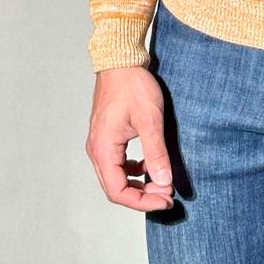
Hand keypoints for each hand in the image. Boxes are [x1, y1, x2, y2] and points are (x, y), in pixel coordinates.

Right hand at [85, 66, 174, 211]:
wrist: (120, 61)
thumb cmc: (133, 86)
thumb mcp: (150, 120)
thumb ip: (156, 153)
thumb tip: (163, 182)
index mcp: (103, 149)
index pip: (118, 192)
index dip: (143, 202)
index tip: (166, 200)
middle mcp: (96, 150)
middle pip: (115, 188)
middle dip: (142, 196)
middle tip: (167, 195)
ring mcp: (99, 143)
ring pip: (116, 177)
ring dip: (138, 184)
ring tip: (161, 183)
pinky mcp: (106, 136)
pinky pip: (117, 163)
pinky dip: (133, 170)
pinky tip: (149, 165)